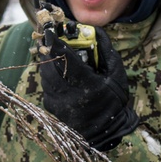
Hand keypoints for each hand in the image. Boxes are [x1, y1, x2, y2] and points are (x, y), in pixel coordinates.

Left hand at [39, 25, 138, 151]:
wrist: (106, 131)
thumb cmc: (114, 100)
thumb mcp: (116, 73)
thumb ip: (105, 50)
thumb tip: (95, 30)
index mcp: (88, 85)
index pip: (67, 60)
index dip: (56, 43)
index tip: (49, 31)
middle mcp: (69, 95)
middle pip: (50, 66)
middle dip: (48, 51)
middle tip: (49, 39)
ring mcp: (58, 103)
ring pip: (45, 76)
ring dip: (47, 63)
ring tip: (53, 54)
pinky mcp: (52, 108)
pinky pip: (46, 86)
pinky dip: (49, 76)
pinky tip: (57, 72)